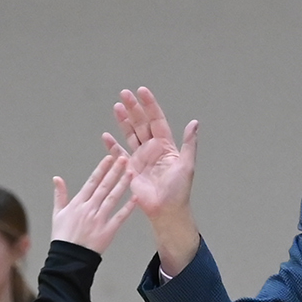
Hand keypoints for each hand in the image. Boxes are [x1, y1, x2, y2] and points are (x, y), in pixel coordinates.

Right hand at [47, 148, 135, 255]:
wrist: (68, 258)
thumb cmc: (62, 237)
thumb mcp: (58, 214)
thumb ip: (60, 195)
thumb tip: (57, 178)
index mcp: (78, 204)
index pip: (92, 182)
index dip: (101, 169)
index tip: (109, 158)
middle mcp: (89, 209)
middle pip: (104, 186)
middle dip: (114, 171)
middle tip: (123, 159)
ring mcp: (99, 219)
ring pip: (113, 198)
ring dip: (122, 184)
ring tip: (130, 173)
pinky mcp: (107, 231)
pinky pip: (119, 217)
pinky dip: (127, 207)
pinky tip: (135, 198)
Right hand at [107, 87, 200, 272]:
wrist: (166, 211)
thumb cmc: (179, 190)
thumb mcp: (187, 165)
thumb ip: (189, 143)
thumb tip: (195, 122)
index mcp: (166, 146)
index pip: (157, 120)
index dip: (150, 105)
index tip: (142, 91)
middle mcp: (152, 149)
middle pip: (141, 123)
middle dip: (133, 108)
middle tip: (124, 93)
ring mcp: (140, 158)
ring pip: (130, 134)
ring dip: (123, 121)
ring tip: (116, 106)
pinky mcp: (130, 169)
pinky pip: (119, 154)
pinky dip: (112, 146)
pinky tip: (106, 135)